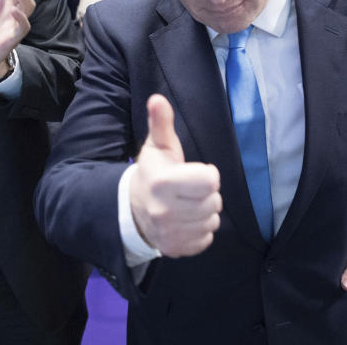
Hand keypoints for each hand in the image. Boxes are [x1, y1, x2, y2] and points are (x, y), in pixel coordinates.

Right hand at [128, 95, 221, 257]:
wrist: (132, 209)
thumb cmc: (153, 172)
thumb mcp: (157, 146)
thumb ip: (161, 122)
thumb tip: (157, 99)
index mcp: (162, 183)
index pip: (210, 181)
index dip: (206, 174)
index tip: (193, 172)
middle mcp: (164, 211)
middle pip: (214, 202)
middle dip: (207, 194)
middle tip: (190, 189)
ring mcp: (169, 233)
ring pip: (212, 221)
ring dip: (205, 212)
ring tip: (188, 204)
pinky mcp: (175, 249)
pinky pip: (206, 239)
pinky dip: (201, 230)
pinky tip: (186, 220)